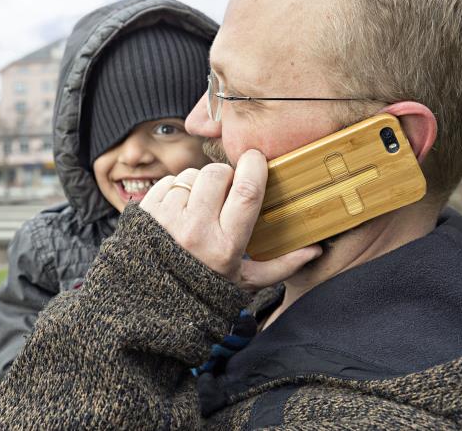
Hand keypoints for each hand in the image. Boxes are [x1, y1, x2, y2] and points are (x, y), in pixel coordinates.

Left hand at [140, 149, 321, 291]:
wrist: (149, 302)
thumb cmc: (203, 290)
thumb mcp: (245, 282)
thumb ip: (282, 265)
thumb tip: (315, 250)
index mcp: (225, 246)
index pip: (246, 192)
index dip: (255, 167)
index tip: (256, 158)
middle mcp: (194, 230)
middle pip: (217, 174)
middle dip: (226, 175)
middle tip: (225, 193)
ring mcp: (166, 219)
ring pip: (192, 174)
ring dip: (200, 184)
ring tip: (199, 208)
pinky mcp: (146, 211)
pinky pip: (169, 180)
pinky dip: (177, 189)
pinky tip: (180, 210)